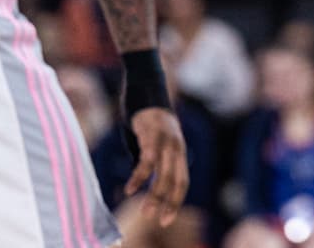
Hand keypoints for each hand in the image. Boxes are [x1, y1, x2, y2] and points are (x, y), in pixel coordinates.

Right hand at [124, 108, 188, 227]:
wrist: (147, 92)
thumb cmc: (149, 123)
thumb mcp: (154, 145)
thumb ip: (152, 162)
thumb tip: (142, 180)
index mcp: (179, 153)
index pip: (182, 182)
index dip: (176, 201)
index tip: (166, 220)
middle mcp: (176, 149)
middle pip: (176, 180)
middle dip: (168, 203)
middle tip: (159, 221)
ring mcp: (165, 141)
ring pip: (164, 173)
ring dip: (155, 195)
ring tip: (145, 212)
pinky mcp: (151, 135)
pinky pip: (147, 160)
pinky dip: (140, 177)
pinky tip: (130, 190)